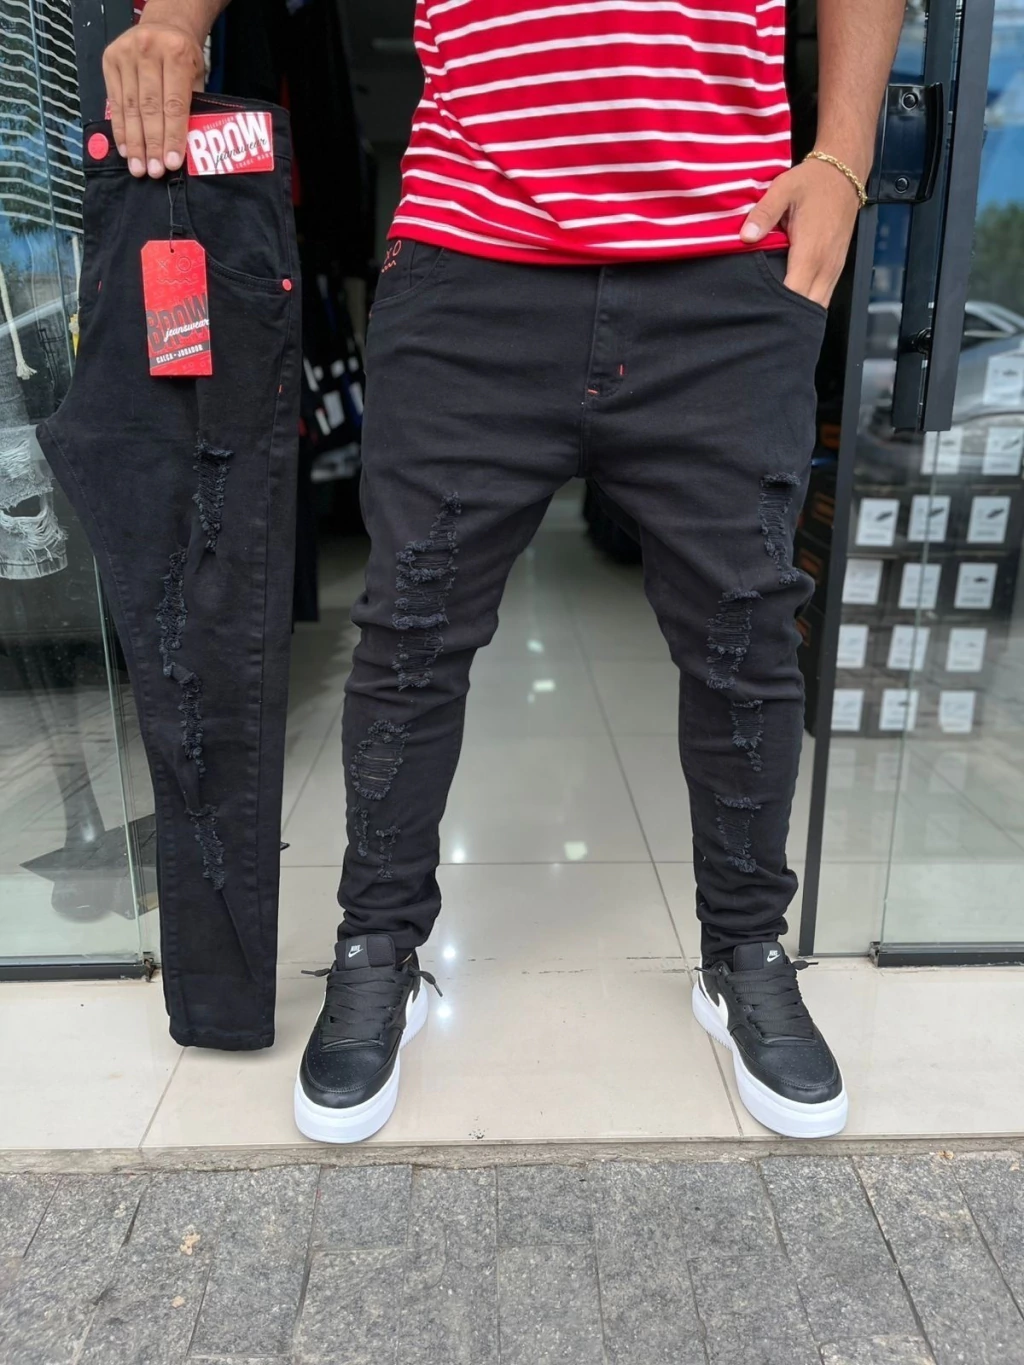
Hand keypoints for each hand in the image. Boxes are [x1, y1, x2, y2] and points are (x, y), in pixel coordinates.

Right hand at [103, 19, 205, 177]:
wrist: (163, 26)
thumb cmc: (184, 56)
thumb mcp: (196, 75)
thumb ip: (191, 107)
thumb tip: (182, 149)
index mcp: (176, 53)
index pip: (173, 104)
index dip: (172, 136)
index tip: (171, 163)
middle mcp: (148, 51)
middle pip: (149, 108)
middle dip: (151, 144)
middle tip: (153, 171)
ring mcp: (125, 54)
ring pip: (130, 107)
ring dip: (134, 142)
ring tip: (138, 167)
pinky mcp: (109, 59)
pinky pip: (115, 102)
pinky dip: (120, 128)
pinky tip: (125, 149)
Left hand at [739, 159, 861, 308]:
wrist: (844, 173)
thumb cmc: (812, 182)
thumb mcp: (783, 189)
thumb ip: (763, 214)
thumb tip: (746, 236)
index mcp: (811, 252)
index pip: (794, 296)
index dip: (776, 309)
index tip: (757, 313)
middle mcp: (825, 266)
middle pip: (807, 308)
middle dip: (785, 318)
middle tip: (761, 322)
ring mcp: (833, 269)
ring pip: (818, 306)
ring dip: (798, 314)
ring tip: (774, 318)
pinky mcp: (836, 268)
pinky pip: (823, 295)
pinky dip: (808, 304)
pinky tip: (791, 305)